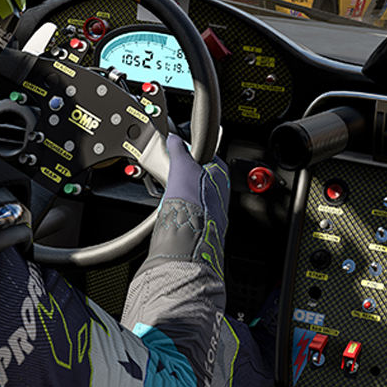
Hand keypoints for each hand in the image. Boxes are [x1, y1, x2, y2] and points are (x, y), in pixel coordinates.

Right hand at [143, 133, 229, 275]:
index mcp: (221, 175)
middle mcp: (218, 194)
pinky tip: (166, 210)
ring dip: (174, 190)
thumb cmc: (192, 208)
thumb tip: (174, 139)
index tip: (175, 149)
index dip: (188, 150)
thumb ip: (179, 150)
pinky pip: (183, 210)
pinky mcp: (196, 227)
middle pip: (195, 174)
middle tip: (166, 171)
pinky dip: (173, 207)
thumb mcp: (183, 167)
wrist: (186, 247)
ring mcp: (208, 211)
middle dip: (179, 171)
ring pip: (188, 192)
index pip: (205, 154)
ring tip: (164, 192)